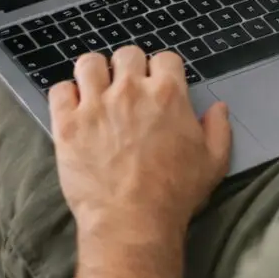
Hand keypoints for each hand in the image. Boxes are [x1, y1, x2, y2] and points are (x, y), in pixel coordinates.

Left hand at [50, 48, 231, 233]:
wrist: (133, 223)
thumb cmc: (175, 195)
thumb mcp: (214, 162)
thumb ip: (219, 129)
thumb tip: (218, 108)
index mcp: (168, 95)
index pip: (165, 59)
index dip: (163, 71)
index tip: (158, 85)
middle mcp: (130, 91)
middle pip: (126, 54)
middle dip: (128, 68)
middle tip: (127, 89)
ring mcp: (95, 106)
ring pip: (89, 64)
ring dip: (94, 74)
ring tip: (96, 91)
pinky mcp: (68, 125)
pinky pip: (59, 91)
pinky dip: (66, 95)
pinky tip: (73, 109)